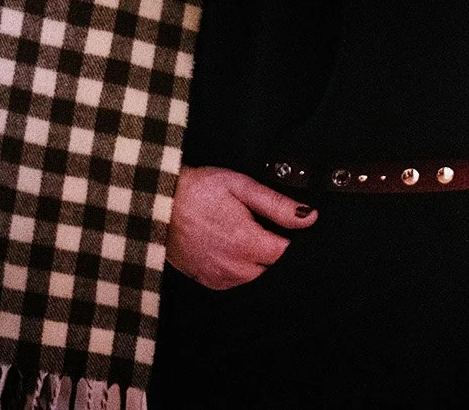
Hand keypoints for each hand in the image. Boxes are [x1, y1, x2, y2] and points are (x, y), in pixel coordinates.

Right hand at [166, 165, 317, 289]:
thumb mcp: (241, 186)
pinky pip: (236, 283)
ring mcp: (219, 277)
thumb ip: (277, 205)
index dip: (296, 243)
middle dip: (277, 253)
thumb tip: (310, 217)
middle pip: (273, 270)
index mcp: (246, 243)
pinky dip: (242, 270)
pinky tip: (237, 250)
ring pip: (256, 279)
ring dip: (260, 263)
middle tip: (271, 231)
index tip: (295, 231)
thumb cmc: (200, 190)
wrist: (158, 203)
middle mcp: (234, 267)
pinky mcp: (207, 281)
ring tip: (252, 237)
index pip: (287, 255)